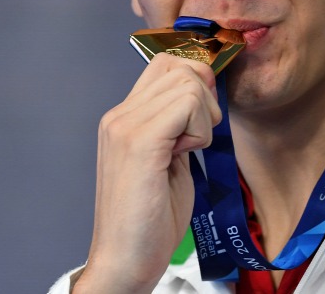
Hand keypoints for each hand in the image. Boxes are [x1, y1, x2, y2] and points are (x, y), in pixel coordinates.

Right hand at [73, 53, 221, 293]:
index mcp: (124, 117)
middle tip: (198, 138)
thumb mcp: (169, 159)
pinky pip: (186, 106)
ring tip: (189, 150)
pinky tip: (187, 155)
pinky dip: (199, 129)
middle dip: (205, 98)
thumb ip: (178, 125)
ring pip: (187, 83)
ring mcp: (125, 126)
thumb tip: (204, 94)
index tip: (202, 119)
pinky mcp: (139, 143)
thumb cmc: (150, 218)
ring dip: (203, 117)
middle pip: (180, 67)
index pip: (166, 63)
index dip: (196, 81)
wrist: (126, 260)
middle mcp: (119, 115)